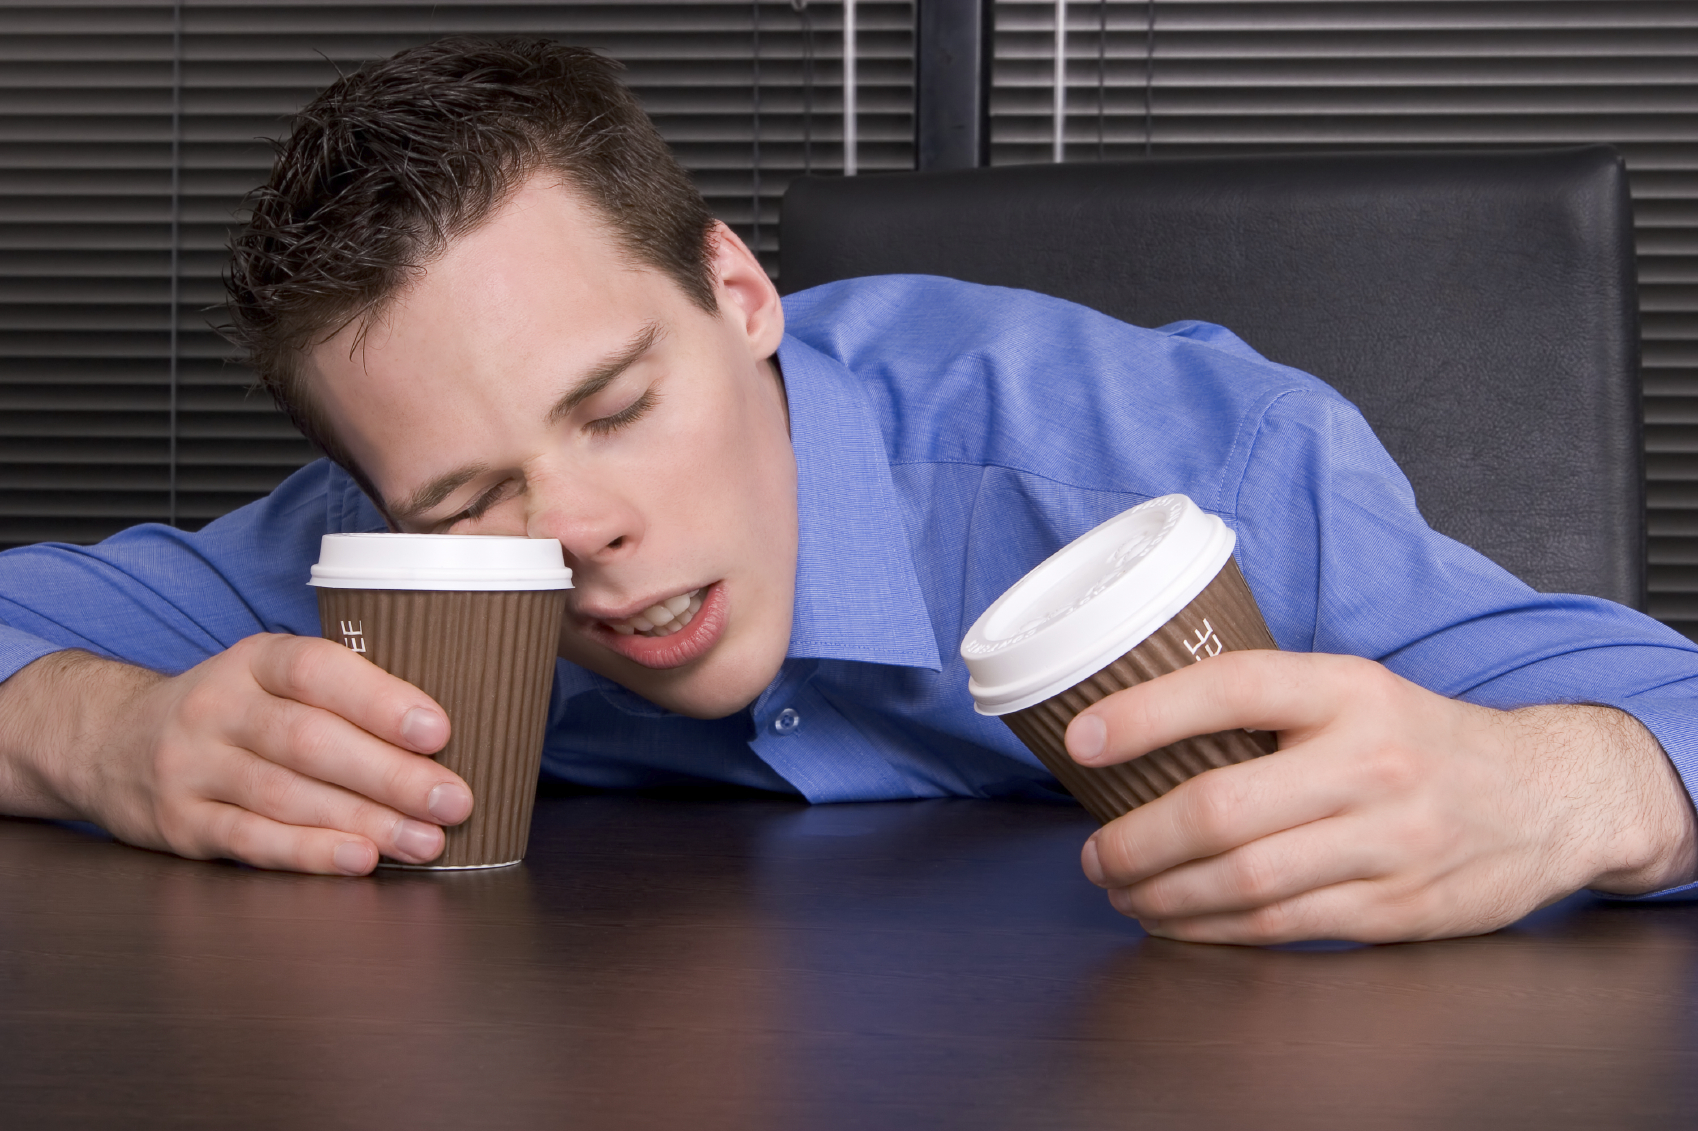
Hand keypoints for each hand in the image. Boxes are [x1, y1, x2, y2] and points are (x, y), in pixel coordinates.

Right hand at [0, 636, 472, 874]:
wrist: (108, 741)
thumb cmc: (232, 712)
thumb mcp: (271, 679)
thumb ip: (341, 694)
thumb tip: (447, 733)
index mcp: (255, 661)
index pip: (318, 669)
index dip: (380, 699)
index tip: (440, 729)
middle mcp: (218, 707)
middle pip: (310, 741)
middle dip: (390, 774)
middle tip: (455, 799)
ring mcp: (192, 767)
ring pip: (286, 795)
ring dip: (365, 821)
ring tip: (426, 840)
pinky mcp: (180, 824)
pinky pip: (251, 840)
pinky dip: (309, 852)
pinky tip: (359, 859)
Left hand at [1065, 650, 1697, 943]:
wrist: (1551, 796)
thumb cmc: (1423, 741)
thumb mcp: (1359, 691)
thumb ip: (1271, 707)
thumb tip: (1138, 731)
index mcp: (1350, 690)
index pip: (1232, 688)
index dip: (1145, 714)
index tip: (1081, 741)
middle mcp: (1371, 762)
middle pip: (1220, 809)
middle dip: (1135, 841)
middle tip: (1095, 854)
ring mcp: (1388, 842)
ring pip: (1243, 881)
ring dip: (1163, 895)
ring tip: (1125, 890)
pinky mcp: (1396, 909)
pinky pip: (1282, 926)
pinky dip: (1214, 929)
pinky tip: (1180, 920)